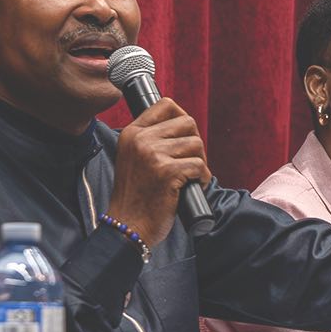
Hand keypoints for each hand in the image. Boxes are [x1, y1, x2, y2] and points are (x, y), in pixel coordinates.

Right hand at [108, 97, 211, 245]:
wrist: (128, 226)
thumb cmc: (135, 196)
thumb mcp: (133, 158)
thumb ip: (150, 140)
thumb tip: (184, 125)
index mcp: (132, 133)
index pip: (165, 105)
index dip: (182, 119)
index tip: (183, 138)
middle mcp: (141, 140)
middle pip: (187, 122)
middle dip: (195, 142)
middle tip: (190, 162)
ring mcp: (153, 154)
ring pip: (196, 143)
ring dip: (199, 161)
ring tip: (190, 176)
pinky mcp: (167, 172)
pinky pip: (199, 165)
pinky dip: (202, 177)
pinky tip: (192, 186)